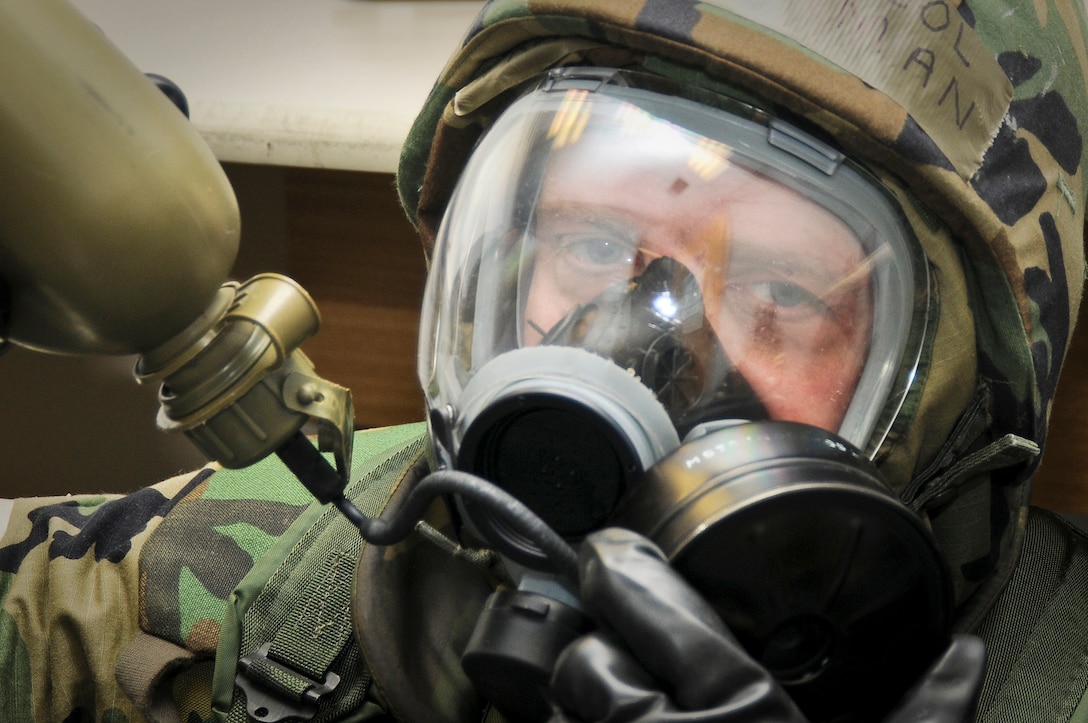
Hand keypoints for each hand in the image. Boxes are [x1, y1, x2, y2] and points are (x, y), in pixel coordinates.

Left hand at [548, 528, 984, 722]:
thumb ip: (927, 717)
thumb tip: (967, 654)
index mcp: (745, 722)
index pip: (661, 617)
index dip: (623, 574)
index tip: (607, 550)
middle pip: (588, 659)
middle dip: (596, 643)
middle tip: (612, 635)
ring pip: (559, 708)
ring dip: (577, 698)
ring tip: (609, 694)